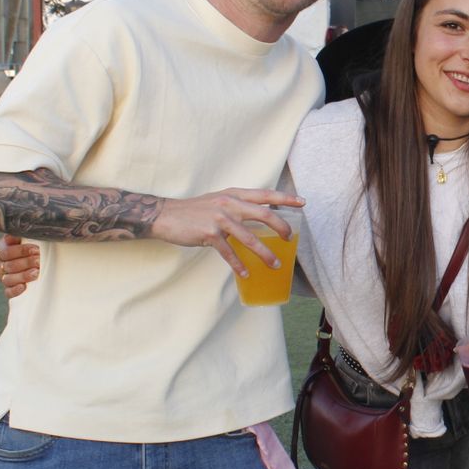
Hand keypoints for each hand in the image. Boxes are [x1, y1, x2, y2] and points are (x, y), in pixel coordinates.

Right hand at [0, 234, 40, 298]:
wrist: (32, 259)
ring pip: (8, 279)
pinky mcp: (8, 290)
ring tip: (36, 272)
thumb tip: (27, 229)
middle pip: (9, 266)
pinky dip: (15, 290)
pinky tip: (24, 287)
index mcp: (0, 250)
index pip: (6, 252)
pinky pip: (8, 293)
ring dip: (23, 276)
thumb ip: (24, 234)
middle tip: (39, 260)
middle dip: (26, 262)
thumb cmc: (30, 245)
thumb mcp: (26, 237)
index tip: (36, 249)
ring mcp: (3, 278)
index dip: (21, 251)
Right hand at [149, 189, 302, 275]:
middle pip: (264, 215)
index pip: (265, 194)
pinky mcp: (209, 234)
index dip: (285, 198)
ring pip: (250, 238)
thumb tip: (260, 216)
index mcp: (234, 194)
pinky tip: (245, 274)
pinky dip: (238, 265)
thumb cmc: (195, 210)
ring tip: (275, 264)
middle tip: (289, 239)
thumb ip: (238, 205)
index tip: (302, 203)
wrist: (166, 215)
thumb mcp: (219, 200)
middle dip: (281, 228)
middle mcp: (229, 204)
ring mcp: (220, 219)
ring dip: (264, 253)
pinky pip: (229, 253)